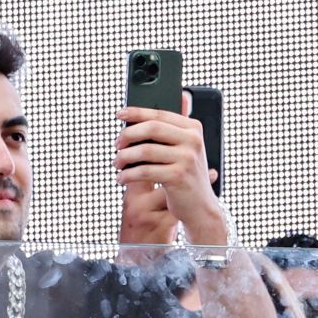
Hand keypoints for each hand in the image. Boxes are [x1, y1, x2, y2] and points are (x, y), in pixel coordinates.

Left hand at [114, 92, 226, 245]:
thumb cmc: (186, 176)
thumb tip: (142, 111)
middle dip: (128, 135)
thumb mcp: (183, 150)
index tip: (120, 114)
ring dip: (124, 157)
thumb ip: (169, 130)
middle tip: (117, 145)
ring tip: (117, 163)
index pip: (160, 114)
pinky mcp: (178, 176)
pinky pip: (144, 171)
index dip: (137, 112)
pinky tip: (122, 178)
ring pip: (144, 150)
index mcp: (194, 129)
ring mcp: (187, 159)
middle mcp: (193, 141)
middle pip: (152, 128)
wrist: (200, 206)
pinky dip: (128, 175)